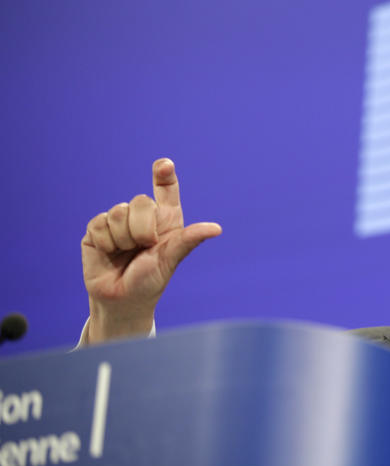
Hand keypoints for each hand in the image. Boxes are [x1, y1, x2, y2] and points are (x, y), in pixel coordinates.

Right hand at [81, 158, 220, 342]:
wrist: (122, 299)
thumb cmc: (151, 280)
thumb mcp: (172, 258)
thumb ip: (189, 239)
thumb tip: (217, 228)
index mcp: (165, 219)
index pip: (165, 189)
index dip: (164, 175)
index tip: (164, 165)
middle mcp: (142, 216)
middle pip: (140, 201)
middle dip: (143, 229)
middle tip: (144, 248)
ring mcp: (118, 221)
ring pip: (118, 212)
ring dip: (123, 239)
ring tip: (126, 254)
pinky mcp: (96, 229)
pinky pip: (99, 224)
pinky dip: (106, 243)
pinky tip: (109, 253)